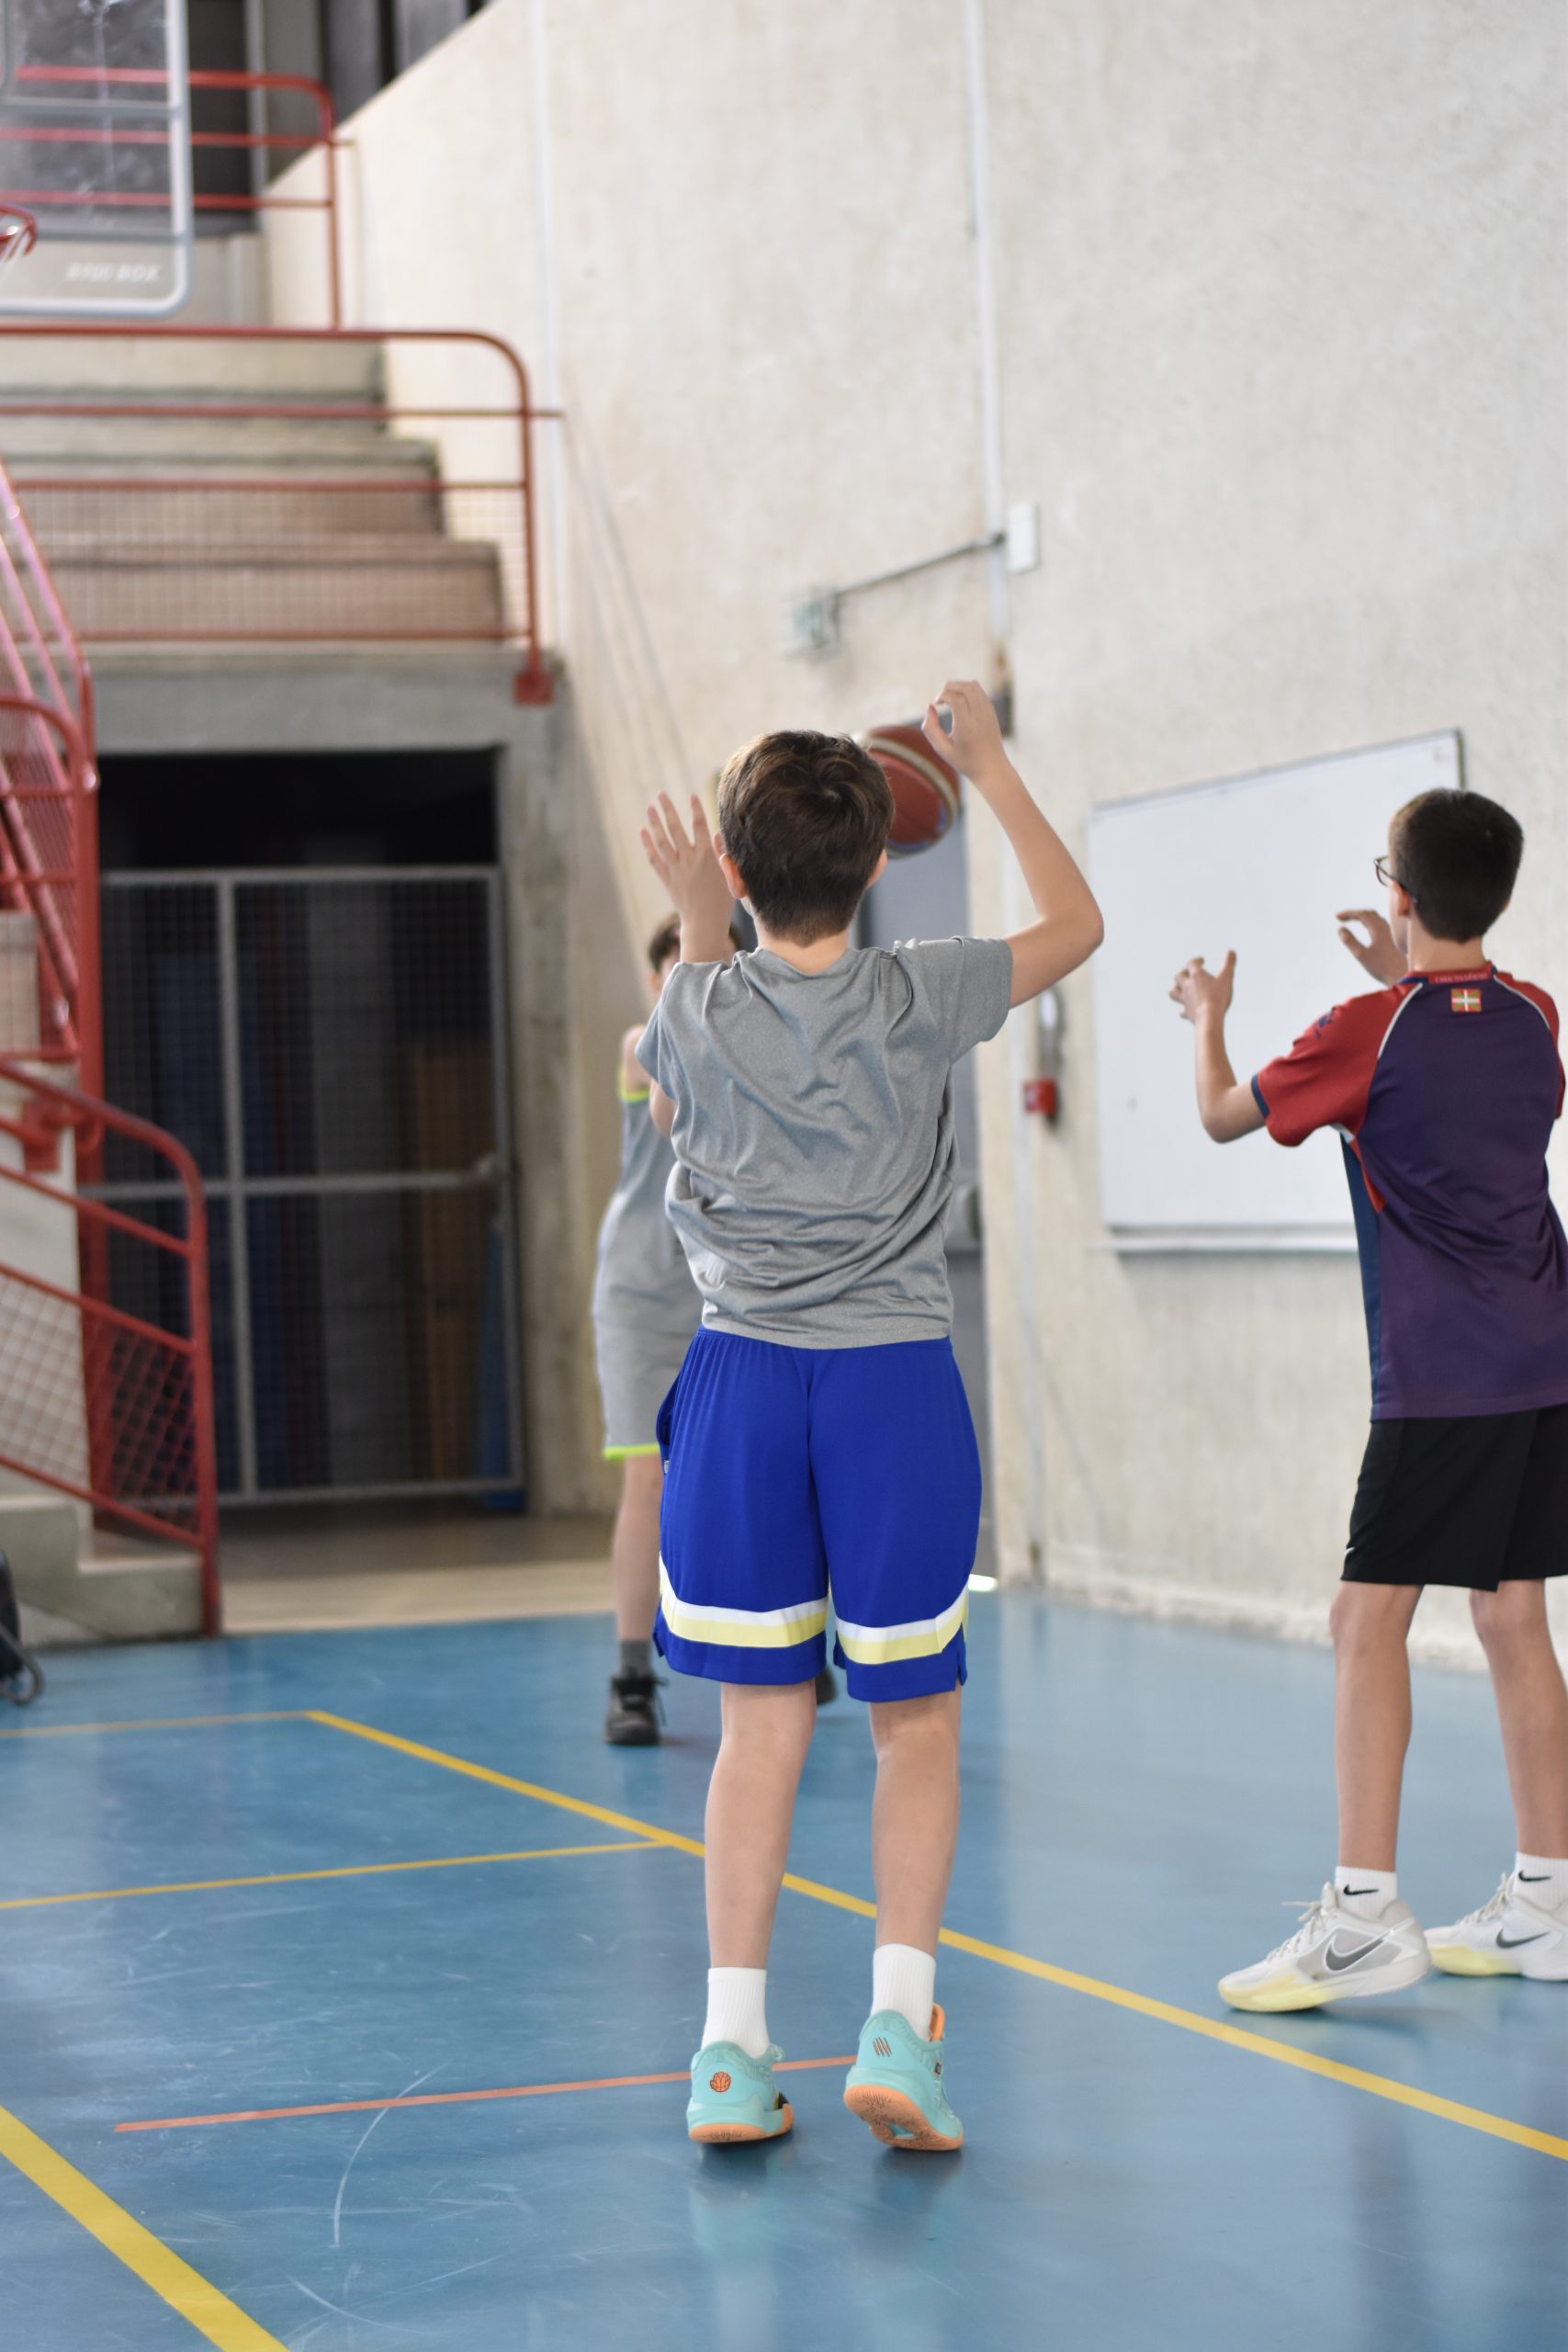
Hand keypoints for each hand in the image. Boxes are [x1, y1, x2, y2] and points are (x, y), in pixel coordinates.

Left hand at [640, 792, 732, 944]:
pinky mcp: (667, 879)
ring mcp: (676, 870)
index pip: (700, 827)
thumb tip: (717, 834)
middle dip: (668, 810)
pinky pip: (654, 858)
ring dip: (655, 823)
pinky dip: (648, 844)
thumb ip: (723, 854)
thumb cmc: (722, 901)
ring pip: (663, 841)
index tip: (691, 796)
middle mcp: (689, 861)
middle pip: (676, 829)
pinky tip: (643, 831)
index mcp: (707, 858)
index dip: (696, 810)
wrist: (704, 924)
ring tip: (649, 807)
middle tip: (660, 794)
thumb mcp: (729, 876)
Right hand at [923, 679, 1005, 783]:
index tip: (936, 705)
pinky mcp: (992, 711)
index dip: (942, 696)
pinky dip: (967, 691)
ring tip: (950, 700)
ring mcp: (988, 712)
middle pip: (965, 686)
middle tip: (941, 700)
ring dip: (958, 687)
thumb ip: (930, 728)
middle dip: (949, 687)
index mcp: (967, 726)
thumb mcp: (942, 748)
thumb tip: (930, 706)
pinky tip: (960, 704)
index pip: (955, 698)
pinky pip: (979, 691)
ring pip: (973, 685)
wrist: (991, 768)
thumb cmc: (964, 760)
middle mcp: (979, 716)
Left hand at [1170, 951, 1235, 1024]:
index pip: (1191, 963)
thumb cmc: (1218, 996)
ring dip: (1176, 989)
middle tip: (1190, 974)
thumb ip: (1229, 963)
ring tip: (1183, 990)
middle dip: (1183, 973)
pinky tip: (1188, 1010)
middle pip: (1178, 976)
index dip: (1196, 961)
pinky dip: (1184, 1010)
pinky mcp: (1187, 1013)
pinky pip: (1182, 1011)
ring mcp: (1186, 1000)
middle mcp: (1188, 987)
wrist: (1209, 1017)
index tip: (1202, 961)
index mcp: (1197, 976)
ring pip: (1173, 992)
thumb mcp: (1227, 977)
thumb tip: (1231, 951)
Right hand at [1335, 908, 1404, 984]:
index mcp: (1378, 929)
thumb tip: (1340, 929)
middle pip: (1369, 913)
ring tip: (1352, 920)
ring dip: (1363, 916)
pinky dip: (1369, 922)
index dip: (1348, 913)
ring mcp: (1390, 933)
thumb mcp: (1361, 955)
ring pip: (1375, 918)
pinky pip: (1379, 924)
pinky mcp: (1392, 939)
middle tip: (1342, 917)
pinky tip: (1367, 929)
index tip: (1336, 917)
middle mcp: (1385, 928)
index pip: (1362, 914)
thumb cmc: (1382, 968)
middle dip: (1354, 913)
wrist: (1402, 976)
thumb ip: (1350, 941)